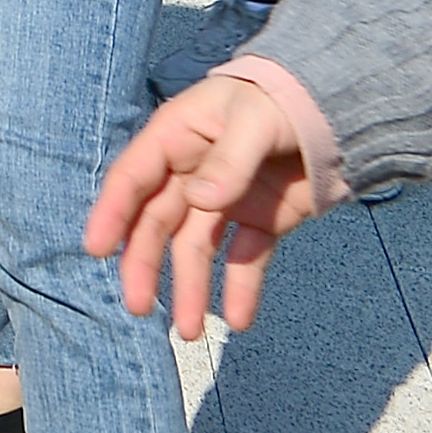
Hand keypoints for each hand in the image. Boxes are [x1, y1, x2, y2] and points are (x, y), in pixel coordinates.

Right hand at [88, 72, 324, 334]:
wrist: (335, 108)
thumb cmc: (281, 100)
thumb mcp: (254, 121)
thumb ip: (230, 161)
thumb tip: (201, 202)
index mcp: (176, 139)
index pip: (133, 179)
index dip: (111, 212)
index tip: (96, 249)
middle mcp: (190, 174)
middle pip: (157, 224)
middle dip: (145, 265)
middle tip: (139, 308)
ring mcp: (225, 200)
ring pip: (195, 249)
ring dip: (190, 288)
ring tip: (190, 332)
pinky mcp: (260, 221)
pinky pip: (245, 259)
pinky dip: (241, 289)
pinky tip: (240, 319)